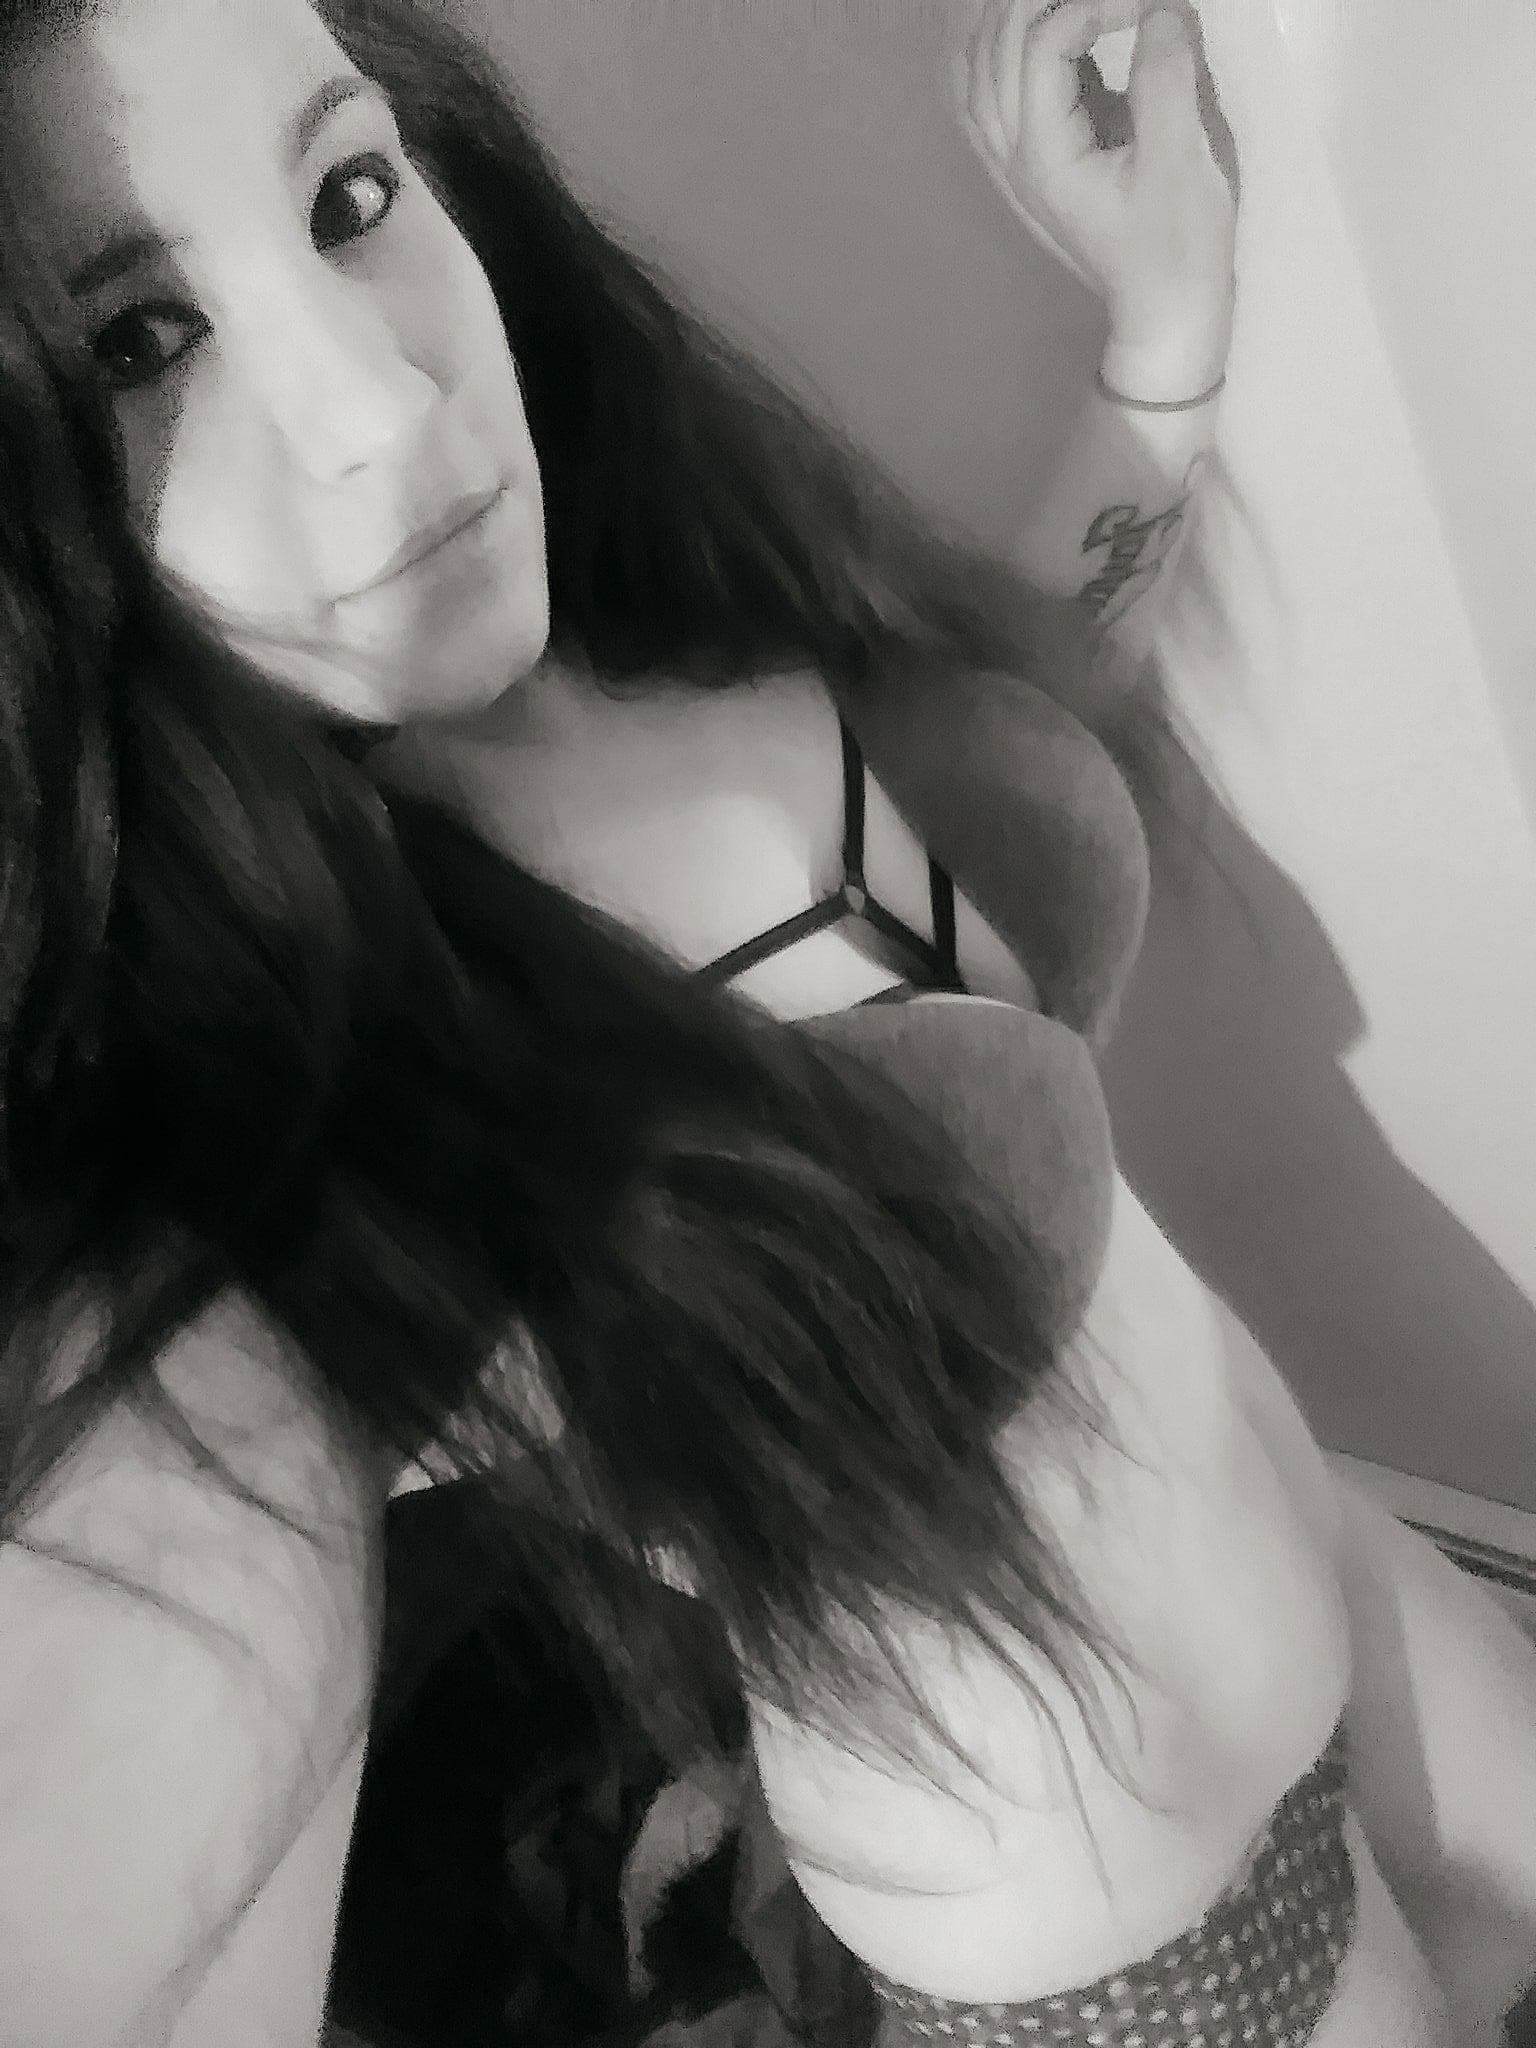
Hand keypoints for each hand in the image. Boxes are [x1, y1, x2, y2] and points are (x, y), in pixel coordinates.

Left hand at [953, 0, 1238, 396]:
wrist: (1165, 312)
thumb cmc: (1176, 247)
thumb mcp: (1182, 163)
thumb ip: (1165, 79)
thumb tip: (1160, 9)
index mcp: (1045, 155)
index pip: (1042, 44)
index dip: (1094, 2)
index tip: (1150, 6)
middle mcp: (1012, 156)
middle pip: (996, 46)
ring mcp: (1011, 165)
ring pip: (976, 70)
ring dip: (1003, 20)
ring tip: (1046, 1)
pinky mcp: (1025, 167)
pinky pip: (980, 99)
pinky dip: (988, 56)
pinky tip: (1008, 37)